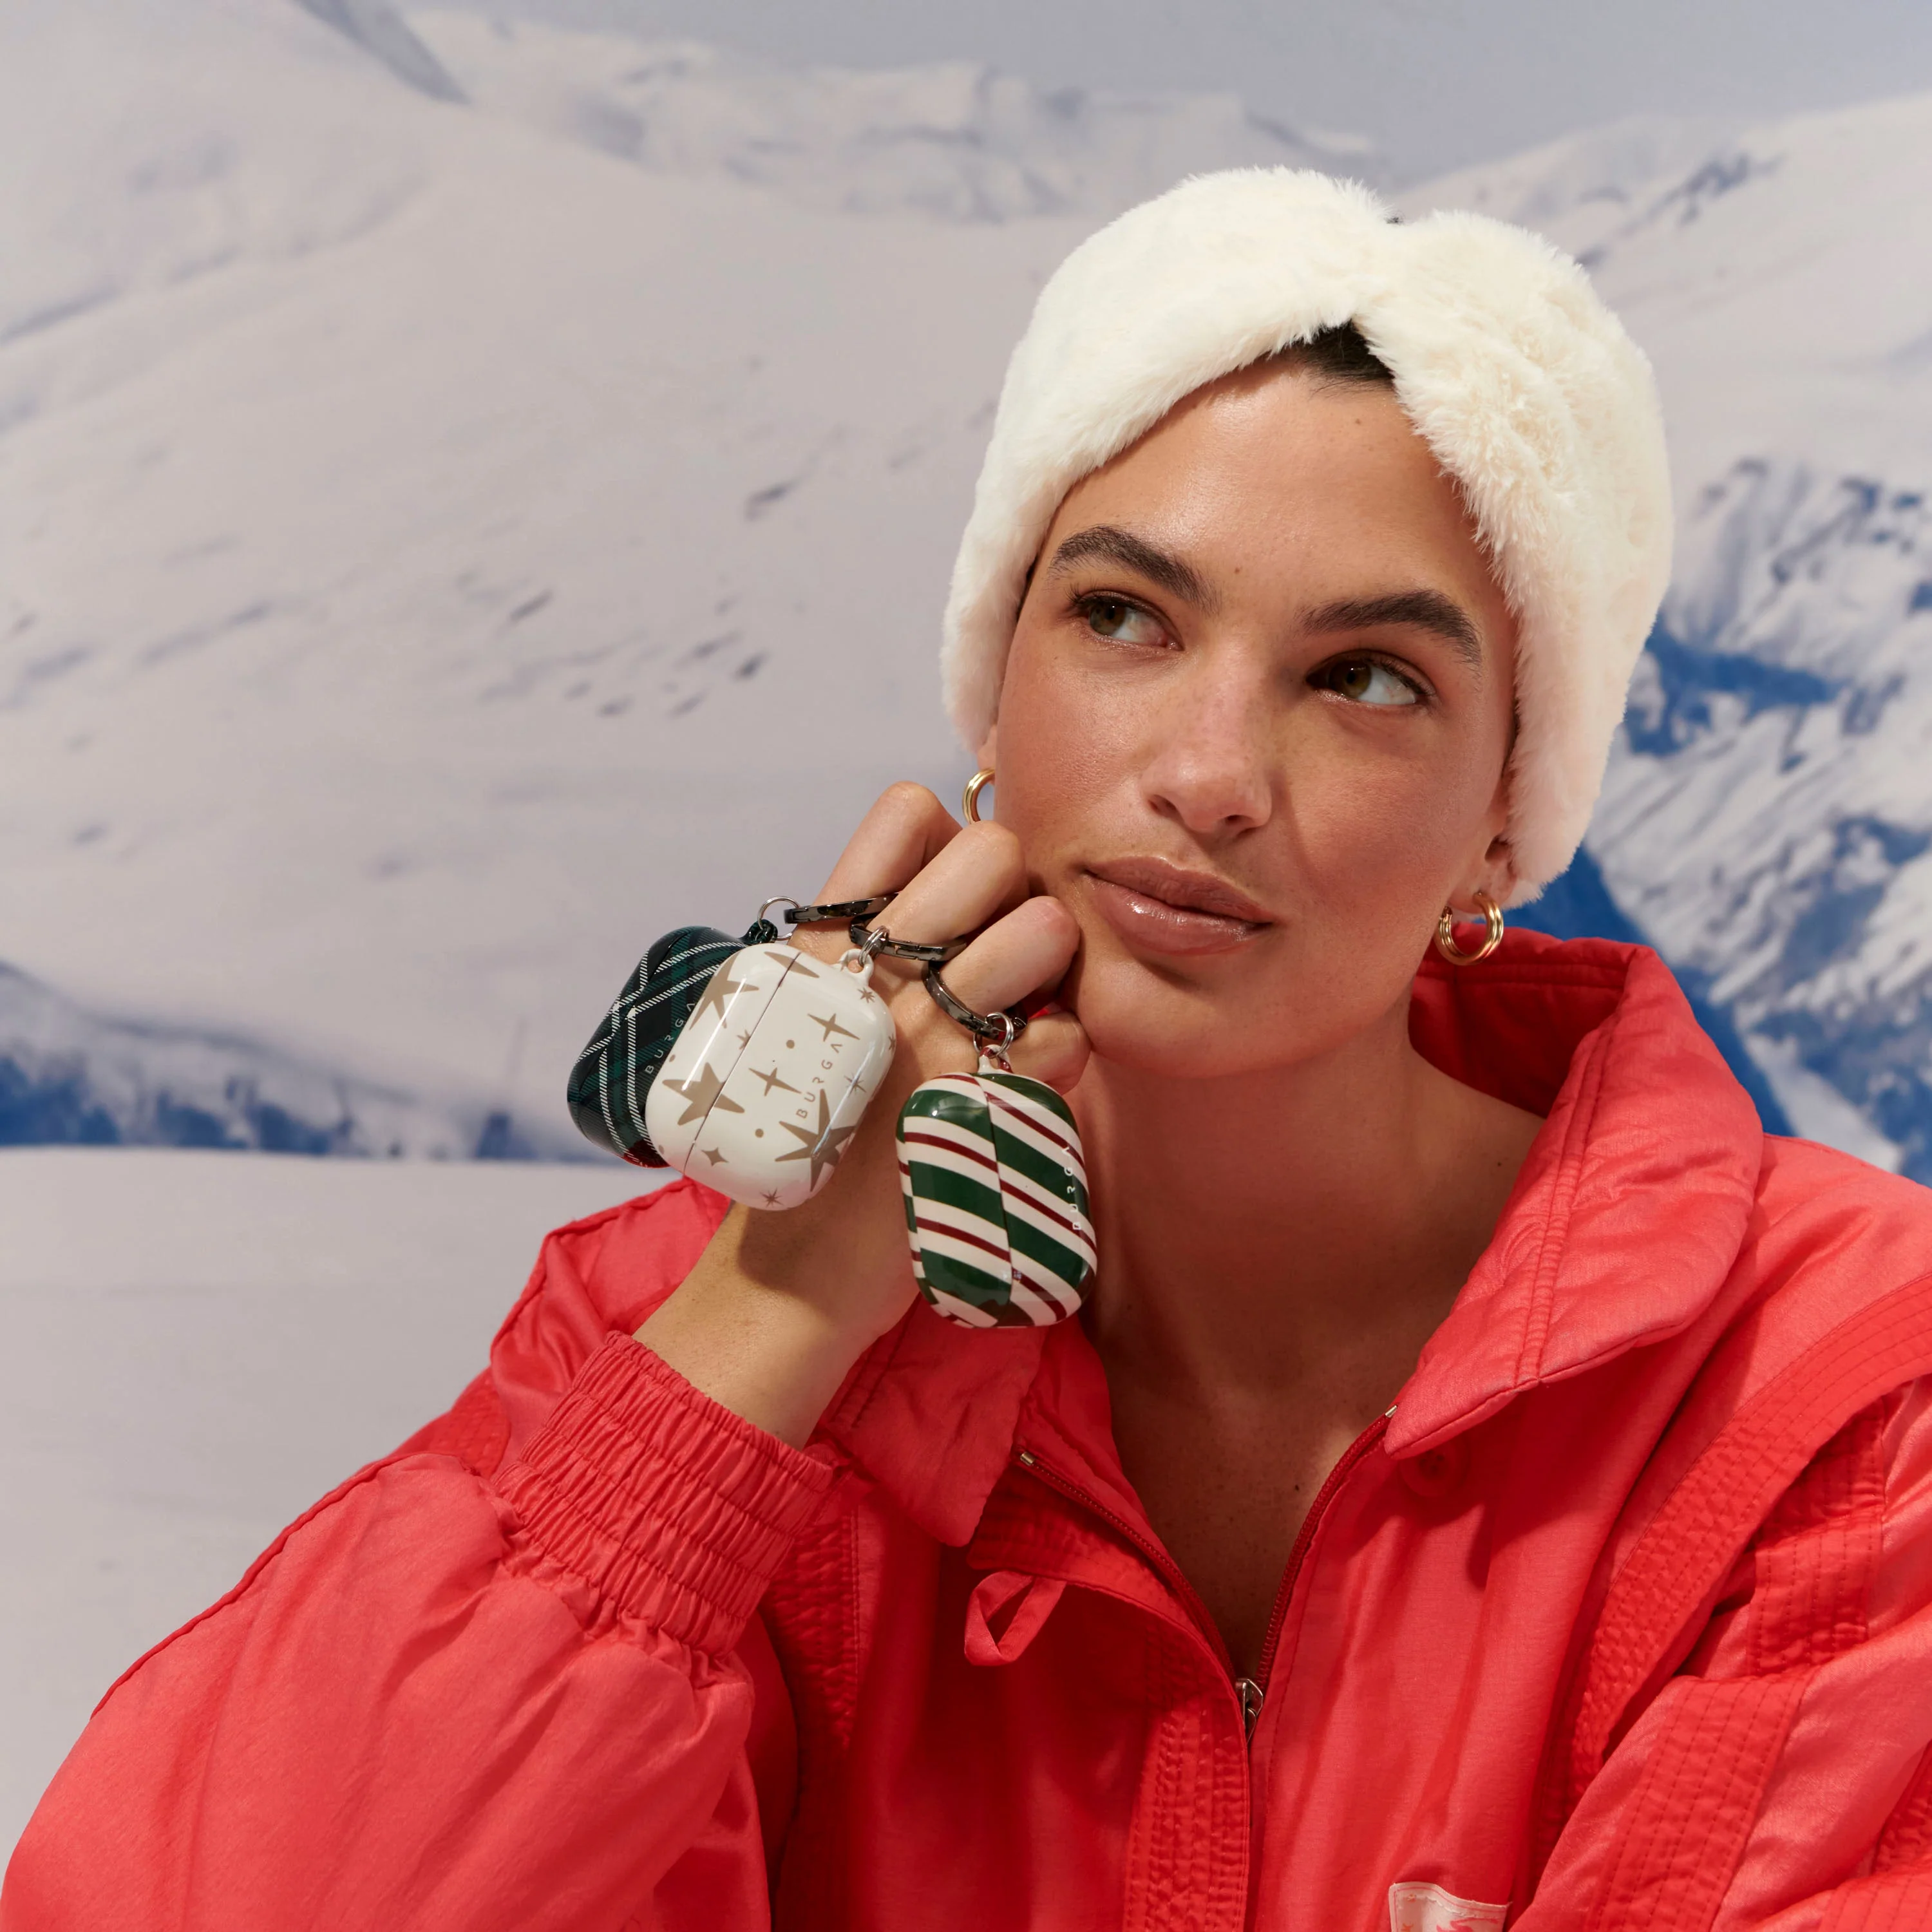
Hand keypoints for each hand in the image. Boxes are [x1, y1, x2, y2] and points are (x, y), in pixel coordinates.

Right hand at [636, 783, 1088, 1444]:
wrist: (799, 1267)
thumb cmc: (800, 1138)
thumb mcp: (795, 1022)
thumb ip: (855, 953)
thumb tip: (933, 891)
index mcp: (826, 947)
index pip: (909, 810)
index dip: (948, 840)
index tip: (945, 898)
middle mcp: (880, 977)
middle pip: (993, 851)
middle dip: (1013, 890)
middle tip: (994, 953)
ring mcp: (935, 1038)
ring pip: (1046, 928)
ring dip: (1047, 965)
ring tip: (1013, 1009)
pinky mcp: (985, 1106)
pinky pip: (1068, 1032)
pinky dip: (1058, 1054)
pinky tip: (1020, 1080)